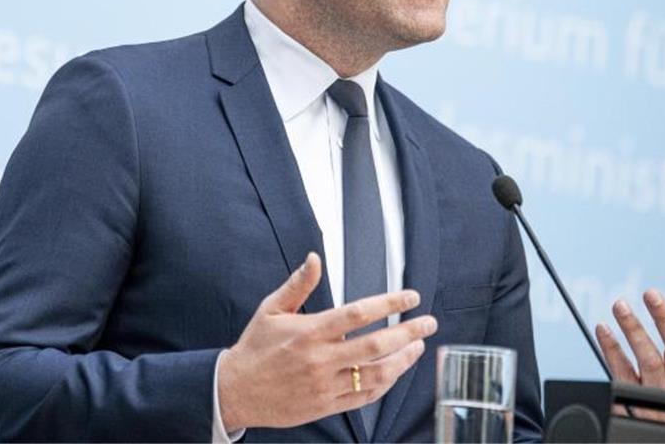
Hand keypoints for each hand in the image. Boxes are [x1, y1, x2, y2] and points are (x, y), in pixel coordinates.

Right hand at [217, 252, 438, 430]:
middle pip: (376, 344)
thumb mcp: (271, 309)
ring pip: (376, 373)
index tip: (411, 297)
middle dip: (408, 332)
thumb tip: (314, 258)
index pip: (359, 313)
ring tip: (417, 346)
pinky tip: (395, 371)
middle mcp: (320, 358)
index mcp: (310, 331)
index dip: (390, 303)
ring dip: (403, 360)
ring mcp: (325, 385)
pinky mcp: (326, 405)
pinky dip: (384, 384)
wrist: (234, 391)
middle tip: (429, 323)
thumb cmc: (254, 347)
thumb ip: (297, 284)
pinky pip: (364, 396)